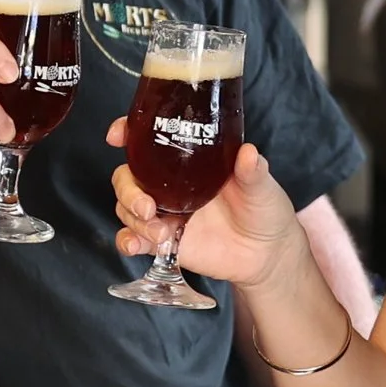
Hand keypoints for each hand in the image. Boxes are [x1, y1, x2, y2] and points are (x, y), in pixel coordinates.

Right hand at [108, 129, 306, 289]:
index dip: (128, 133)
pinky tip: (136, 245)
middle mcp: (169, 185)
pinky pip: (133, 238)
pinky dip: (128, 241)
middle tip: (147, 207)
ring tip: (160, 233)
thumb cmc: (263, 209)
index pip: (148, 140)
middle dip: (128, 189)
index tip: (118, 135)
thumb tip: (249, 154)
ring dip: (133, 219)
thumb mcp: (260, 186)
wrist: (267, 253)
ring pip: (127, 208)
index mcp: (188, 161)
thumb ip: (252, 171)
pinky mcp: (163, 241)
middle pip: (128, 177)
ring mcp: (164, 213)